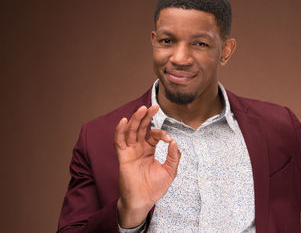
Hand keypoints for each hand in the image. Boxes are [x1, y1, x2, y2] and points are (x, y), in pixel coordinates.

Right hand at [114, 105, 180, 227]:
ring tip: (142, 109)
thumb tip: (174, 141)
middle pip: (141, 127)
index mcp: (149, 149)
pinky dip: (120, 130)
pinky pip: (119, 141)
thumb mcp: (169, 170)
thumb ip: (173, 156)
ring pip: (131, 131)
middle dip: (147, 116)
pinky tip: (124, 121)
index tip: (169, 139)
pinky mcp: (122, 157)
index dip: (162, 133)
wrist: (143, 201)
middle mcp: (138, 147)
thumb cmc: (154, 187)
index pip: (154, 134)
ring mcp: (130, 151)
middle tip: (154, 106)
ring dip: (135, 119)